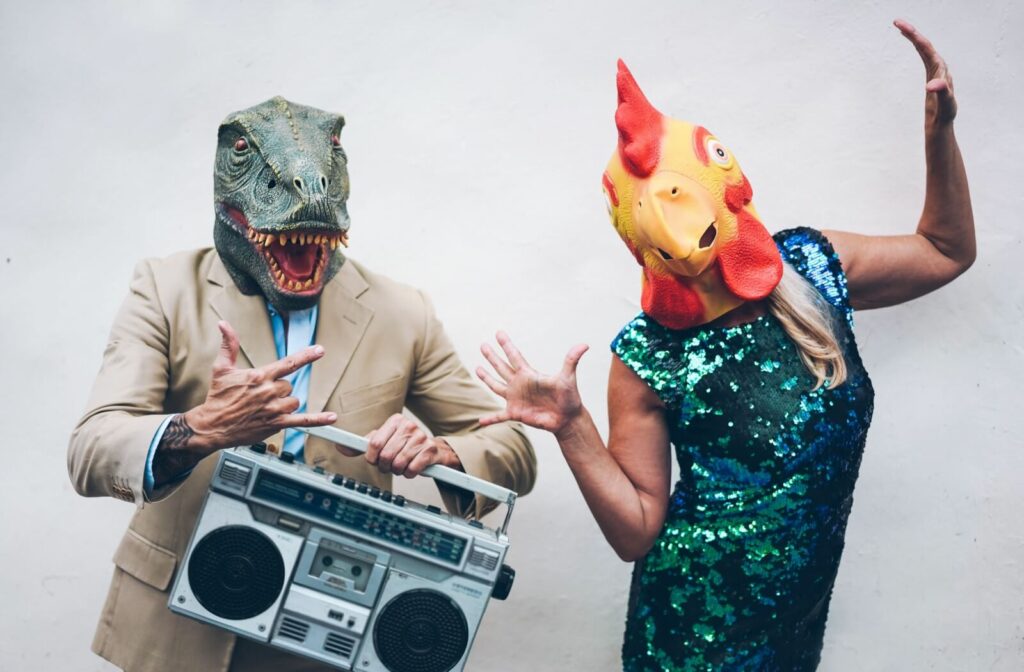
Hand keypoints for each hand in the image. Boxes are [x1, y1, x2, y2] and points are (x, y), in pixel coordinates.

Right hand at [184, 321, 336, 452]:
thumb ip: (229, 345)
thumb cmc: (217, 397)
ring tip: (266, 407)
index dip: (306, 356)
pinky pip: (303, 421)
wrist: (212, 426)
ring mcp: (274, 408)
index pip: (289, 363)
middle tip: (260, 395)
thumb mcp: (221, 368)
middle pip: (289, 385)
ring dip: (285, 402)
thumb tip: (224, 324)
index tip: (320, 350)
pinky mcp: (276, 424)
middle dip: (279, 389)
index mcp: (260, 376)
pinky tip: (331, 417)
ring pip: (294, 400)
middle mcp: (270, 391)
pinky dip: (318, 420)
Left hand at [359, 414, 461, 477]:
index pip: (374, 443)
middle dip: (385, 466)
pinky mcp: (430, 450)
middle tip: (389, 465)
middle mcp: (409, 426)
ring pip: (398, 464)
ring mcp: (421, 437)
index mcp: (395, 420)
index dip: (372, 457)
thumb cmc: (404, 445)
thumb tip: (340, 447)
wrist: (433, 450)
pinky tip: (412, 468)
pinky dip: (409, 474)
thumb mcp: (384, 441)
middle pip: (385, 455)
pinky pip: (411, 469)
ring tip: (401, 466)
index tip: (375, 460)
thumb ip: (363, 445)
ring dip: (397, 471)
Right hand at [475, 331, 588, 435]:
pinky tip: (480, 421)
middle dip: (492, 357)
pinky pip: (499, 416)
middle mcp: (519, 384)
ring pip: (496, 387)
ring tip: (477, 369)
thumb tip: (585, 344)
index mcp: (529, 374)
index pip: (514, 356)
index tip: (498, 333)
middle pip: (502, 368)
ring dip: (487, 378)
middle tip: (483, 345)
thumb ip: (571, 361)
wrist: (567, 419)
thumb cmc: (569, 397)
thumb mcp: (568, 378)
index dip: (506, 344)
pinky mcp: (516, 413)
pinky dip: (490, 419)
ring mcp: (516, 399)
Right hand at [895, 19, 956, 124]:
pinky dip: (917, 47)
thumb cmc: (945, 115)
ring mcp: (936, 70)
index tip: (900, 28)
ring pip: (924, 48)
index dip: (914, 37)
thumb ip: (942, 92)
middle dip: (912, 32)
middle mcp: (940, 67)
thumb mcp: (945, 104)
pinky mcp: (931, 75)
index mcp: (941, 70)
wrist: (943, 124)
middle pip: (925, 45)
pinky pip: (923, 56)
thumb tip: (931, 85)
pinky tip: (912, 43)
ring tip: (901, 27)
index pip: (926, 48)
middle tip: (897, 21)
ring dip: (914, 37)